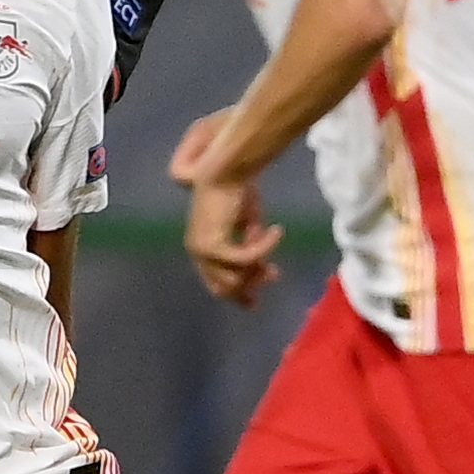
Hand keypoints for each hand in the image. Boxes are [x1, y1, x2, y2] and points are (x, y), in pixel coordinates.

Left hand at [180, 169, 282, 306]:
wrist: (226, 170)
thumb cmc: (237, 191)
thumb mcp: (246, 224)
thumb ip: (250, 246)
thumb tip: (261, 265)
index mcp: (201, 249)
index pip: (216, 284)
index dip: (238, 295)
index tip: (256, 303)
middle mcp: (197, 253)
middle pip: (227, 287)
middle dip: (252, 282)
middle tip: (275, 272)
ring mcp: (202, 252)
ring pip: (236, 277)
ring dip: (259, 264)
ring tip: (272, 241)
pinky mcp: (213, 246)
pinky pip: (246, 259)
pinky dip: (264, 247)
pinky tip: (276, 232)